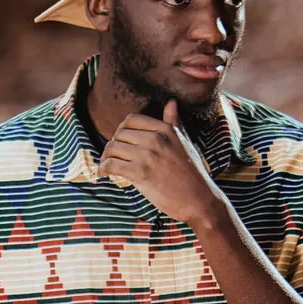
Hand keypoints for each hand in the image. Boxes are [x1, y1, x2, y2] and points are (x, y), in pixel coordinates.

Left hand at [98, 100, 224, 228]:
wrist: (199, 201)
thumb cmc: (193, 175)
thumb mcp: (185, 143)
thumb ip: (174, 123)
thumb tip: (171, 103)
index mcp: (166, 129)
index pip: (132, 119)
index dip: (121, 129)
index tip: (119, 141)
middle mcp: (157, 139)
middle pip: (120, 133)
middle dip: (112, 145)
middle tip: (110, 156)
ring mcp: (148, 156)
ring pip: (113, 148)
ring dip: (105, 158)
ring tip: (106, 166)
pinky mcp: (141, 173)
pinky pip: (112, 165)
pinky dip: (103, 169)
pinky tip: (103, 174)